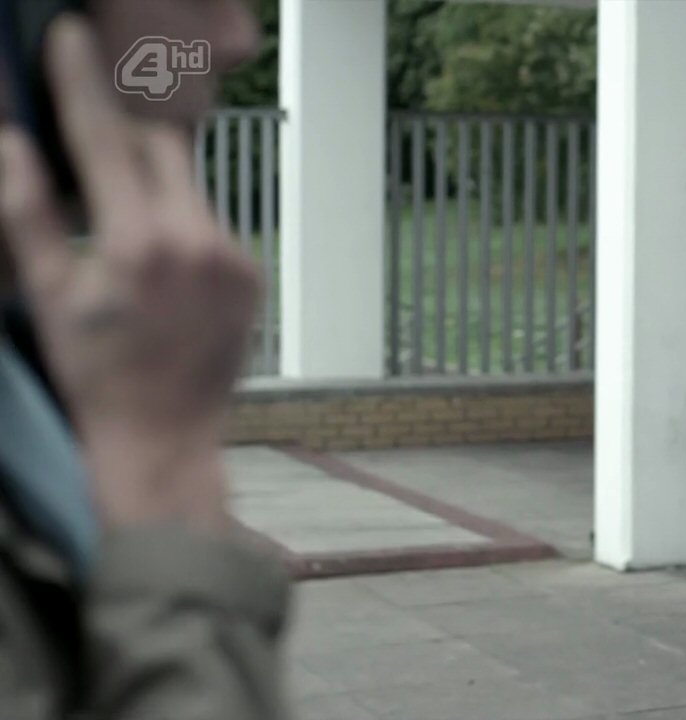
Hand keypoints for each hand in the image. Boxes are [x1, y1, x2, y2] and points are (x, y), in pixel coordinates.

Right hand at [0, 17, 259, 530]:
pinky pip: (211, 219)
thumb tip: (11, 143)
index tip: (70, 35)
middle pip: (158, 147)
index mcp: (139, 243)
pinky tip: (159, 259)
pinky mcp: (252, 271)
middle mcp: (197, 240)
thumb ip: (27, 214)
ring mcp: (233, 255)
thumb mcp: (49, 295)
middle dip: (122, 132)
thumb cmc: (96, 372)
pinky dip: (181, 218)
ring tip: (124, 226)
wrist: (165, 436)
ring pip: (187, 182)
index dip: (82, 82)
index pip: (106, 139)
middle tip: (92, 135)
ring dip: (152, 180)